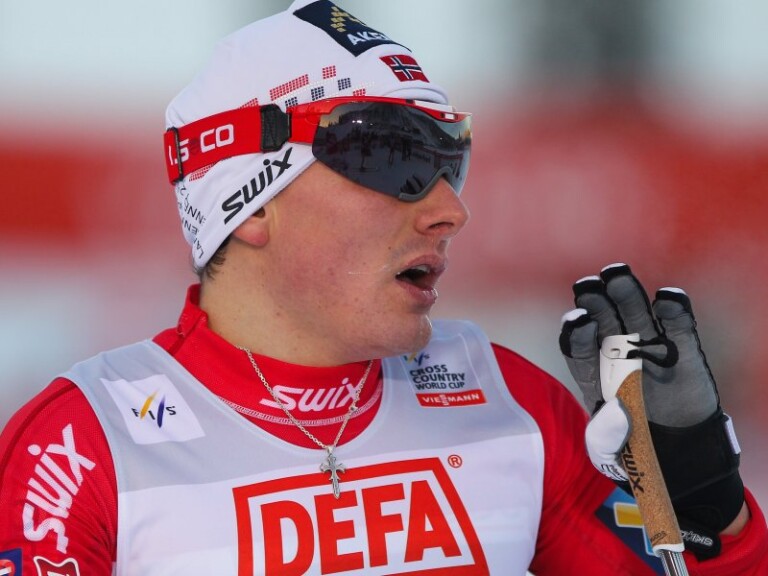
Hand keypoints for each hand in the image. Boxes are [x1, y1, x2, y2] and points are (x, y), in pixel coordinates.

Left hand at [559, 263, 743, 556]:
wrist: (678, 455)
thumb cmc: (633, 449)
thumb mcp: (610, 451)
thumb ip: (603, 435)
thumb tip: (614, 409)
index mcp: (592, 372)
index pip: (578, 346)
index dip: (576, 332)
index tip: (577, 321)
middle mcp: (617, 353)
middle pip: (603, 321)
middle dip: (595, 303)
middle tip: (588, 285)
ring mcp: (649, 348)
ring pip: (635, 315)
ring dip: (627, 294)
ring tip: (617, 275)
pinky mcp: (683, 352)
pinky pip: (678, 328)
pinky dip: (674, 311)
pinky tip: (667, 298)